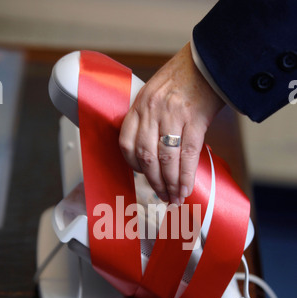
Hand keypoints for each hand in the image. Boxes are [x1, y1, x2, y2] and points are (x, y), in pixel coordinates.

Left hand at [119, 42, 224, 204]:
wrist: (210, 60)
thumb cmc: (184, 78)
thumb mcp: (156, 92)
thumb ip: (150, 118)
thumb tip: (154, 153)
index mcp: (140, 104)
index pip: (126, 143)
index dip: (133, 165)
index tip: (142, 176)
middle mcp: (152, 111)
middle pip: (146, 157)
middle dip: (154, 182)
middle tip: (162, 196)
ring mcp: (173, 115)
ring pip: (166, 160)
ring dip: (170, 184)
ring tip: (174, 197)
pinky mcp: (195, 120)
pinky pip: (188, 156)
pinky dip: (186, 177)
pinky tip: (186, 189)